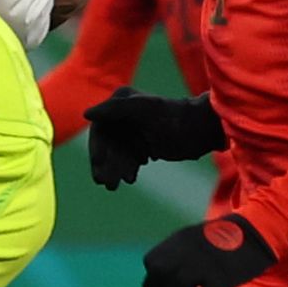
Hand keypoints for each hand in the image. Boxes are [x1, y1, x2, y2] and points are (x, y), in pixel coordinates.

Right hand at [82, 87, 226, 188]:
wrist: (201, 130)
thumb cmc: (174, 118)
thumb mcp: (144, 111)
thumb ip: (114, 109)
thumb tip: (86, 115)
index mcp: (122, 101)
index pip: (100, 128)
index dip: (97, 148)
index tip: (99, 166)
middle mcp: (125, 114)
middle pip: (108, 143)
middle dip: (107, 164)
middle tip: (106, 183)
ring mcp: (134, 130)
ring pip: (117, 153)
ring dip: (116, 169)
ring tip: (117, 185)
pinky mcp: (144, 143)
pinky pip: (128, 158)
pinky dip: (127, 168)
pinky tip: (131, 178)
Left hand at [141, 212, 275, 286]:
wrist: (256, 233)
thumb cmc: (226, 239)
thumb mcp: (196, 238)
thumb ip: (179, 254)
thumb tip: (164, 278)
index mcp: (180, 239)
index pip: (152, 262)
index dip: (152, 279)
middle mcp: (189, 252)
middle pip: (159, 277)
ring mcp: (205, 266)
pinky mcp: (222, 280)